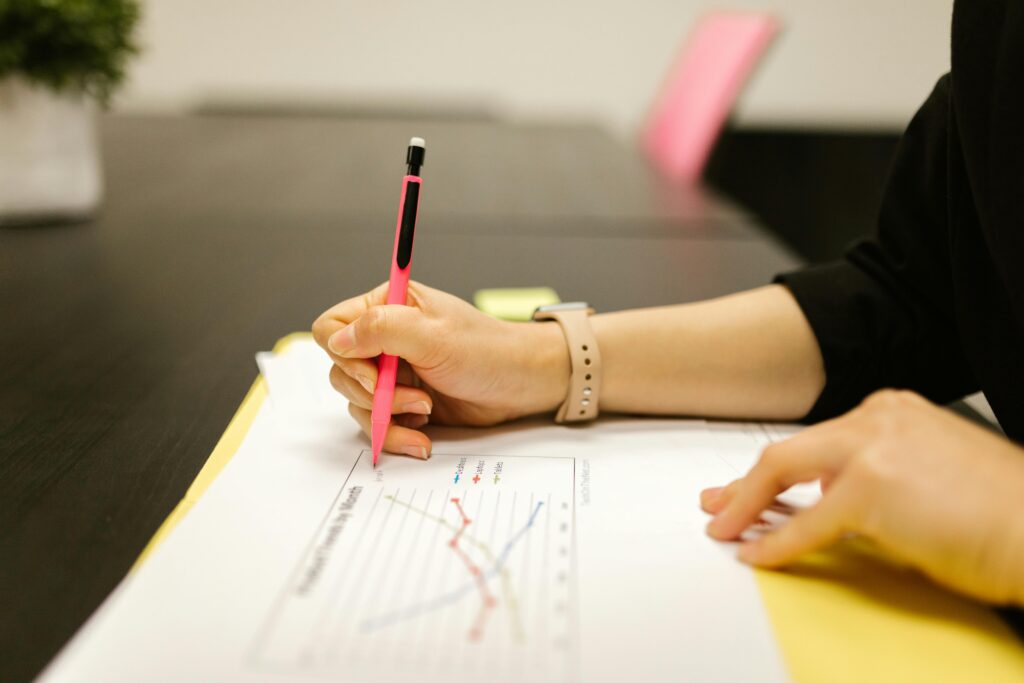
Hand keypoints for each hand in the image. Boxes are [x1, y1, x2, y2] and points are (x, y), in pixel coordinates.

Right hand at [312, 281, 568, 458]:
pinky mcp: (401, 402)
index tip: (374, 372)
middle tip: (414, 398)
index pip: (332, 327)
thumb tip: (338, 340)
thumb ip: (381, 330)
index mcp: (386, 307)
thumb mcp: (433, 335)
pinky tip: (422, 437)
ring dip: (387, 415)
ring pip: (356, 401)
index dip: (343, 353)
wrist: (520, 385)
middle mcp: (383, 339)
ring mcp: (391, 373)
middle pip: (340, 370)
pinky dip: (395, 434)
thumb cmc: (486, 351)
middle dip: (373, 392)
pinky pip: (377, 423)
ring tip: (425, 412)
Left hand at [701, 389, 1023, 604]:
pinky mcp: (871, 487)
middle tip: (717, 504)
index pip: (813, 442)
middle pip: (789, 451)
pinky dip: (778, 542)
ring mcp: (871, 448)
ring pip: (783, 471)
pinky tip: (759, 555)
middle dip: (746, 484)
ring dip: (748, 506)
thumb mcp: (925, 472)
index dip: (774, 471)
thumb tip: (826, 495)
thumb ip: (873, 472)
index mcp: (889, 411)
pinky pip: (808, 521)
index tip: (748, 488)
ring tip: (725, 528)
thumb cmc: (998, 510)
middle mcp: (876, 418)